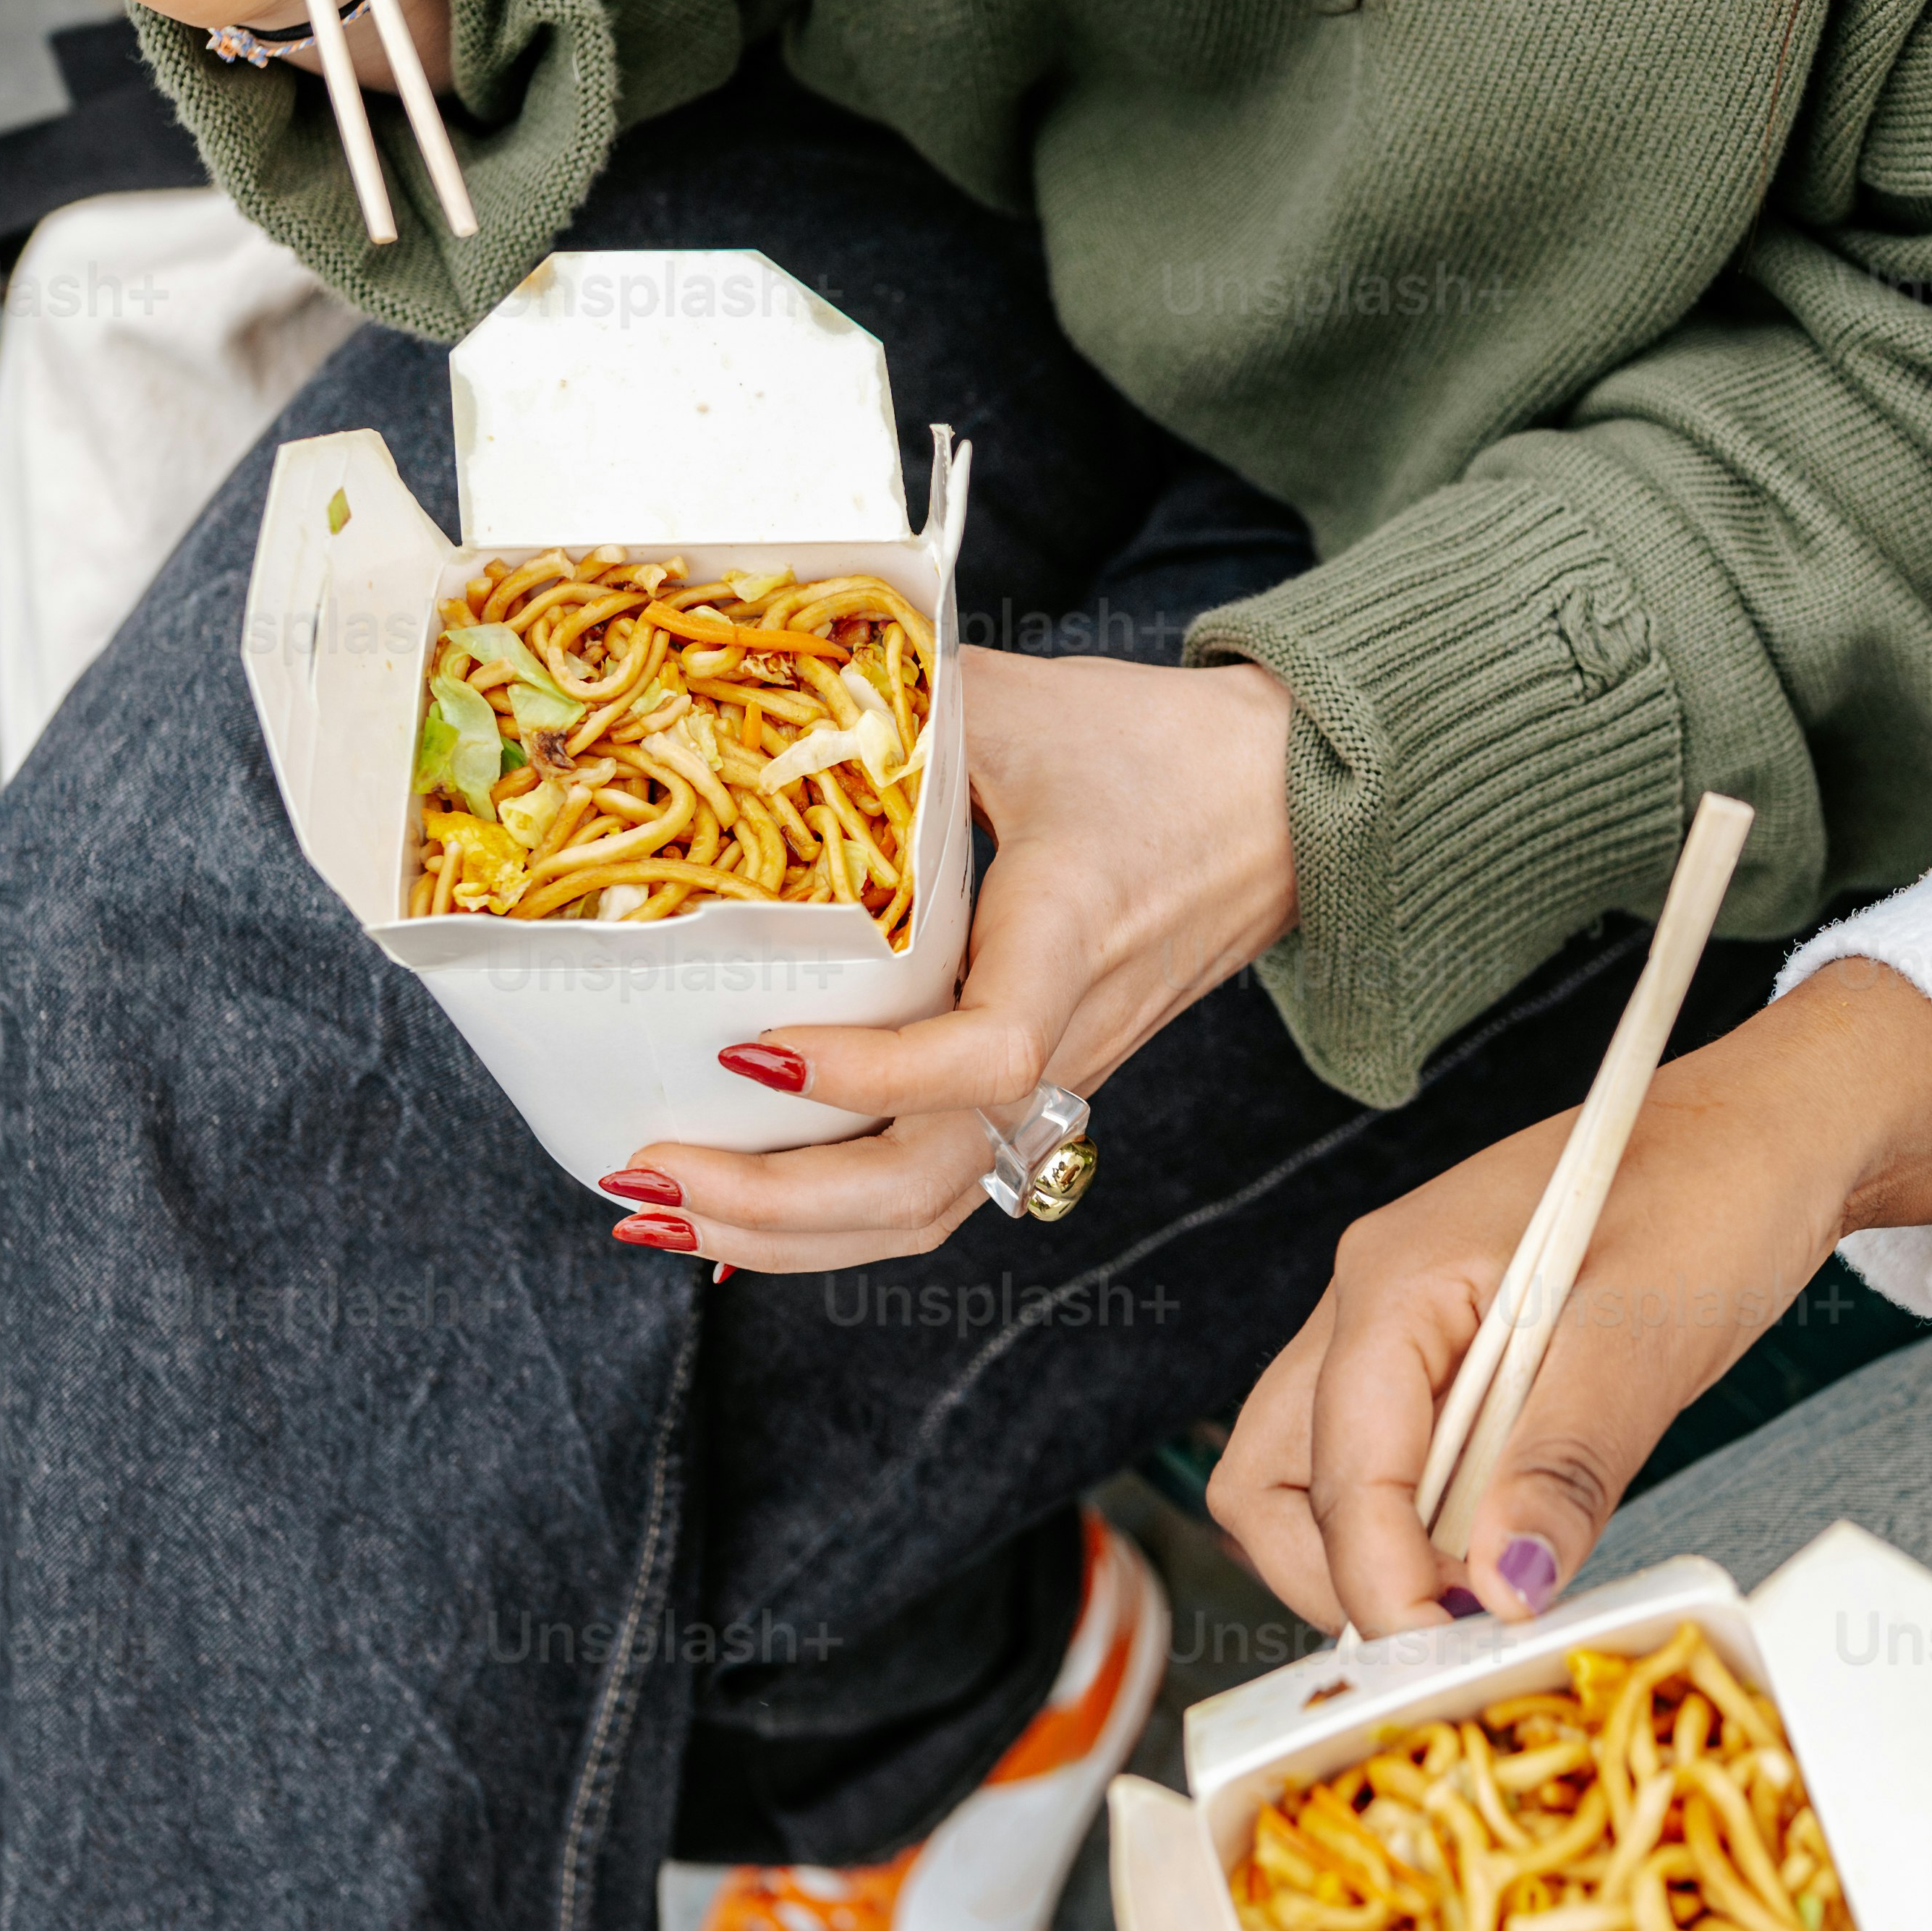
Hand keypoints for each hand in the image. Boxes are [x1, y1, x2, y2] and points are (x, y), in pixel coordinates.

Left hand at [613, 651, 1297, 1271]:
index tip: (748, 1044)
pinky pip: (931, 1185)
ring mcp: (1048, 1083)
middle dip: (773, 1203)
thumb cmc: (1161, 748)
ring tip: (659, 1213)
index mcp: (1068, 937)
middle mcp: (1062, 1040)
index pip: (983, 1053)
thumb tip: (755, 695)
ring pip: (922, 1209)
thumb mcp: (1023, 703)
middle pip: (925, 1182)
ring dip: (785, 1235)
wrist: (1288, 805)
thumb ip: (896, 705)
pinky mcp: (1033, 1093)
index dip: (864, 1072)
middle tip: (643, 1173)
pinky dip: (828, 1221)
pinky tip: (737, 1220)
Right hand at [1209, 956, 1931, 1634]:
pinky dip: (1428, 1520)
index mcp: (1395, 1278)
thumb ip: (1564, 1462)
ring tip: (1490, 1583)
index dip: (1382, 1582)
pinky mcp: (1436, 1355)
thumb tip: (1504, 1586)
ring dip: (1383, 1553)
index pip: (1338, 1470)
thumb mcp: (1647, 1337)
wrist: (1768, 1134)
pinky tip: (1510, 1532)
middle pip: (1273, 1482)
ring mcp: (1395, 1327)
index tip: (1455, 1653)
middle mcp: (1367, 1299)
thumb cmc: (1714, 1196)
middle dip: (1342, 1577)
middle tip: (1454, 1630)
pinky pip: (1389, 1461)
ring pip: (1317, 1477)